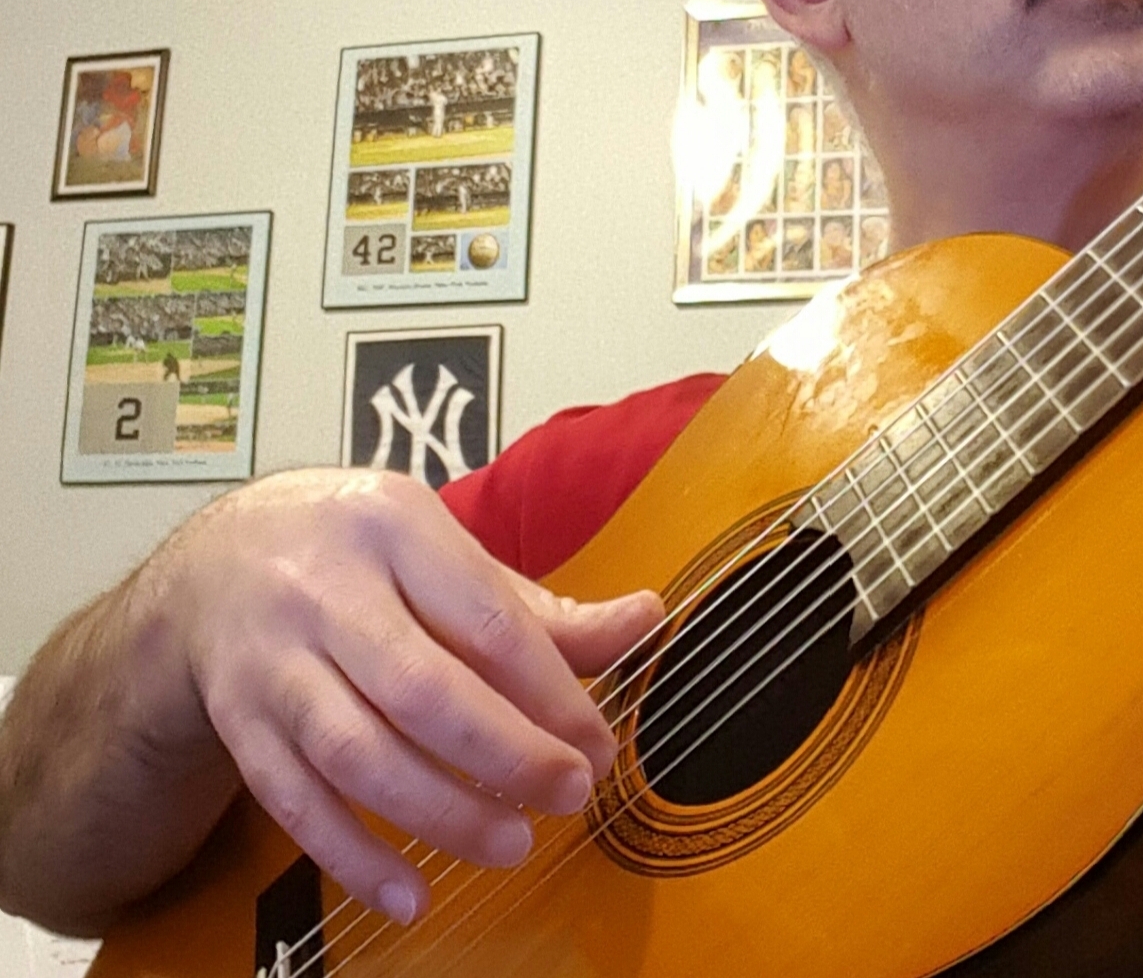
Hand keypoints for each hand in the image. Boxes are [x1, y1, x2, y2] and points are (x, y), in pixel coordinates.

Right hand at [160, 468, 661, 923]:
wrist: (216, 562)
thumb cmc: (361, 557)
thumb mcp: (446, 554)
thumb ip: (540, 608)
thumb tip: (644, 618)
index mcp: (394, 530)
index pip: (487, 622)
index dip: (551, 694)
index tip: (598, 745)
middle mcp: (324, 592)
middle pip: (422, 690)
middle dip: (505, 755)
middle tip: (568, 795)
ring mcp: (273, 662)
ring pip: (357, 753)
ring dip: (439, 813)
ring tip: (510, 845)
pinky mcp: (238, 723)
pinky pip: (294, 802)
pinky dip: (352, 858)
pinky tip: (410, 894)